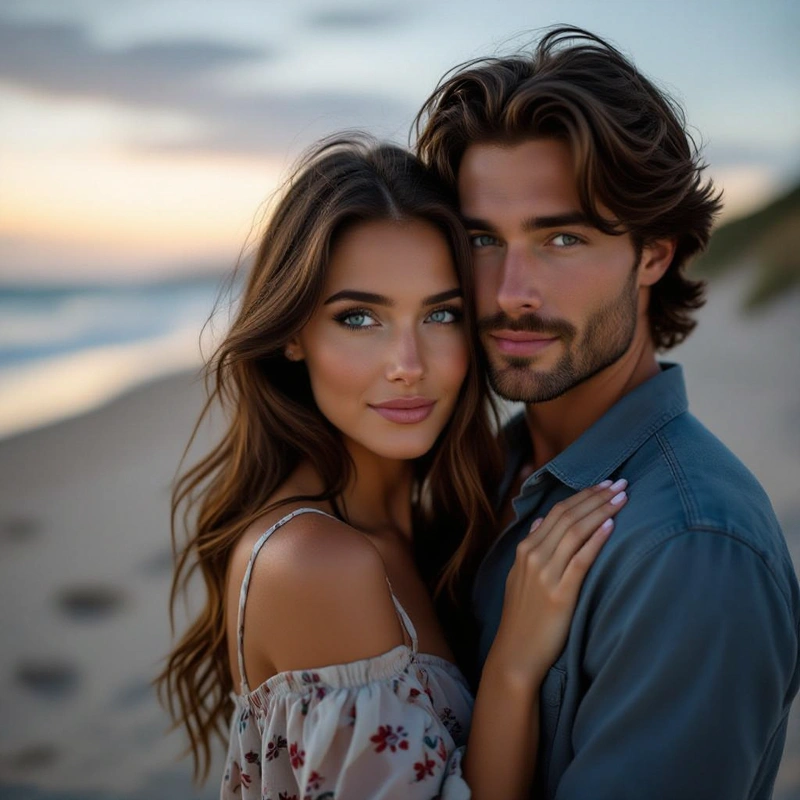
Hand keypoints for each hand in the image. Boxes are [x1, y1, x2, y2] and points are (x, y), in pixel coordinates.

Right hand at [490, 480, 627, 684]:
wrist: (516, 653)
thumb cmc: (522, 617)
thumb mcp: (519, 576)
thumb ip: (532, 546)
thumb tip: (543, 520)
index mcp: (525, 549)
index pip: (558, 512)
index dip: (583, 495)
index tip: (605, 484)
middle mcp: (534, 556)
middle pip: (569, 516)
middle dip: (597, 496)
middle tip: (621, 482)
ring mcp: (546, 573)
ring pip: (576, 531)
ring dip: (601, 511)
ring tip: (623, 497)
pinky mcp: (560, 593)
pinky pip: (581, 559)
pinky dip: (597, 539)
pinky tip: (612, 526)